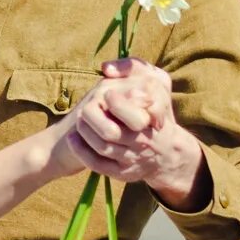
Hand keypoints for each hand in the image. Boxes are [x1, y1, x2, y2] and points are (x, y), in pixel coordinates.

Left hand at [69, 58, 211, 211]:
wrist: (167, 152)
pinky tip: (73, 138)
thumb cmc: (156, 109)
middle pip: (111, 133)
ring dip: (85, 132)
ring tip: (78, 119)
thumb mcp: (157, 82)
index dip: (115, 104)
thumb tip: (106, 68)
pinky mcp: (122, 173)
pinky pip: (98, 165)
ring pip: (102, 147)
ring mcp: (132, 159)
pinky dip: (82, 151)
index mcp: (152, 119)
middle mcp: (143, 141)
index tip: (106, 94)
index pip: (134, 116)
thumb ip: (133, 67)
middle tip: (85, 108)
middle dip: (92, 118)